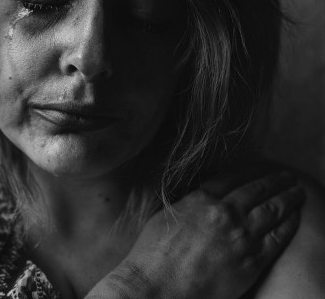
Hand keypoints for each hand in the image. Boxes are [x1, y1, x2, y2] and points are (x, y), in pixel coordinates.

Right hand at [86, 172, 304, 298]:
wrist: (159, 286)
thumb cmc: (155, 252)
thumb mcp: (168, 214)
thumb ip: (191, 202)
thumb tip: (203, 197)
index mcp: (202, 198)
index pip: (233, 176)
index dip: (252, 170)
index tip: (262, 167)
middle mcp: (224, 212)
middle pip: (257, 190)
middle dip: (276, 181)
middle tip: (288, 177)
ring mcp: (240, 236)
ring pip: (272, 210)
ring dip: (288, 199)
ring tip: (298, 193)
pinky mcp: (252, 261)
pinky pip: (277, 238)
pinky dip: (289, 225)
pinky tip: (295, 218)